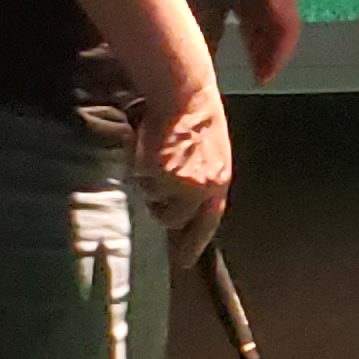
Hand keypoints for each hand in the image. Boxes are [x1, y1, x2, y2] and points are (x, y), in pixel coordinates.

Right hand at [135, 77, 232, 261]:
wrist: (184, 97)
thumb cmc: (198, 118)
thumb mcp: (213, 154)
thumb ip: (204, 180)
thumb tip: (188, 204)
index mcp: (219, 182)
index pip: (209, 222)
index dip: (194, 243)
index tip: (184, 261)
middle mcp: (201, 188)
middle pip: (173, 220)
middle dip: (162, 209)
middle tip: (158, 185)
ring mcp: (178, 183)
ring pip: (153, 200)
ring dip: (150, 184)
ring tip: (156, 157)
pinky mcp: (156, 174)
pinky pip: (140, 180)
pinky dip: (139, 167)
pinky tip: (149, 147)